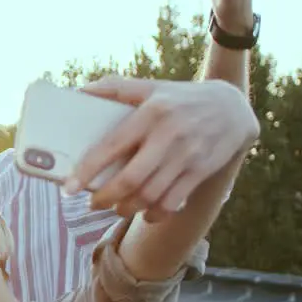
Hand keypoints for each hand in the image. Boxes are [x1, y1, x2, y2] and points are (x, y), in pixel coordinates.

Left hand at [69, 77, 258, 219]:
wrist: (233, 107)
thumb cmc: (180, 98)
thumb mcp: (151, 87)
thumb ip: (115, 88)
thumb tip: (79, 91)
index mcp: (150, 114)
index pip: (111, 146)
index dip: (87, 171)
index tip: (68, 189)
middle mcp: (168, 136)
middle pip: (130, 179)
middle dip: (106, 198)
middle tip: (93, 203)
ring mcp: (187, 156)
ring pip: (150, 195)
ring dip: (128, 208)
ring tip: (116, 208)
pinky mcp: (201, 171)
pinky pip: (174, 202)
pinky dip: (155, 214)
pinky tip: (145, 213)